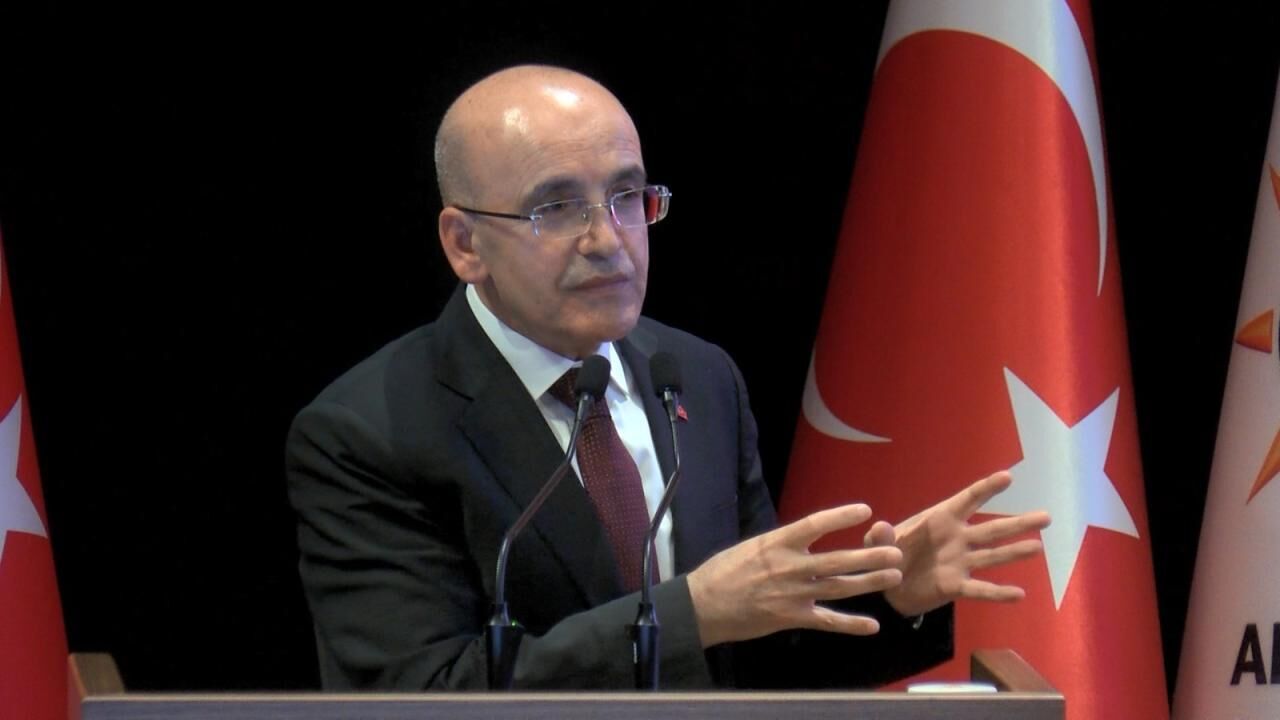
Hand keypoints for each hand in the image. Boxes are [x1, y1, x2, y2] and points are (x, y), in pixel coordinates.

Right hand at [686, 503, 903, 647]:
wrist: (704, 605)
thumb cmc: (724, 572)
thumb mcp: (752, 547)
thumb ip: (782, 545)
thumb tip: (805, 539)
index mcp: (777, 543)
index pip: (815, 524)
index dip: (841, 516)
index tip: (865, 509)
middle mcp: (790, 567)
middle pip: (838, 560)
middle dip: (870, 556)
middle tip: (896, 551)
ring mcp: (793, 594)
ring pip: (839, 587)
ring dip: (869, 582)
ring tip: (894, 576)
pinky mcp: (792, 618)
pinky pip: (827, 621)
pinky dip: (851, 624)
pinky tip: (872, 625)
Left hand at [864, 471, 1049, 616]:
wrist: (886, 587)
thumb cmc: (887, 553)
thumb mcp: (878, 542)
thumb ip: (881, 535)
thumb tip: (881, 527)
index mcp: (940, 519)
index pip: (967, 500)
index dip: (986, 489)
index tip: (1008, 477)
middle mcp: (957, 538)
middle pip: (992, 529)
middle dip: (1018, 523)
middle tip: (1046, 516)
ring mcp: (960, 563)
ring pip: (993, 556)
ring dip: (1015, 552)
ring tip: (1039, 547)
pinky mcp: (956, 586)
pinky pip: (980, 590)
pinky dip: (999, 593)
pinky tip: (1019, 594)